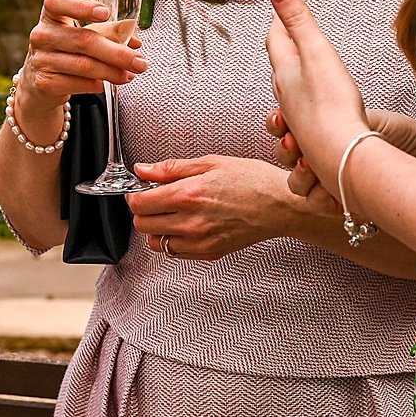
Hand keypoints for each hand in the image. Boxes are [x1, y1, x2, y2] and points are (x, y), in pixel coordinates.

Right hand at [15, 0, 146, 118]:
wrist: (41, 82)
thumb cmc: (68, 50)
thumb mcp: (84, 34)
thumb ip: (110, 32)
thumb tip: (134, 41)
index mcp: (51, 14)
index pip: (57, 2)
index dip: (81, 6)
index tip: (105, 13)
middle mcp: (42, 34)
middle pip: (83, 40)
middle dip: (117, 53)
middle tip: (139, 61)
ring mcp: (41, 59)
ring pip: (85, 65)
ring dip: (112, 72)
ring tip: (129, 75)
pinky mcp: (44, 82)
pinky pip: (78, 83)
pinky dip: (96, 84)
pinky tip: (105, 84)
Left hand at [127, 155, 293, 260]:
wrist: (280, 205)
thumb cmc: (251, 181)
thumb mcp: (210, 163)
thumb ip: (171, 169)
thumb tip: (143, 170)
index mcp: (188, 195)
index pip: (139, 204)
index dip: (136, 195)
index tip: (142, 191)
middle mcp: (190, 222)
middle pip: (142, 225)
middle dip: (144, 211)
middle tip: (157, 200)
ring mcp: (199, 241)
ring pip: (156, 242)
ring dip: (157, 228)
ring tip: (173, 214)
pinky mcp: (209, 253)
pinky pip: (175, 253)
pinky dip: (173, 240)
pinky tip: (187, 226)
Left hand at [263, 0, 370, 184]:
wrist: (343, 156)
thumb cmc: (332, 105)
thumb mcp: (316, 52)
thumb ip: (297, 18)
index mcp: (285, 72)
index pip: (277, 39)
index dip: (279, 21)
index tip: (279, 9)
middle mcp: (286, 96)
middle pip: (281, 65)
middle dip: (284, 46)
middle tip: (287, 33)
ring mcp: (298, 119)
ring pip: (290, 91)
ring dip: (293, 76)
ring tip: (299, 69)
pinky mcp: (313, 138)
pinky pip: (304, 114)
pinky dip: (307, 103)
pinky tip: (316, 109)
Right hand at [270, 107, 415, 198]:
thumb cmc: (409, 137)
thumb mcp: (376, 120)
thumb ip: (346, 113)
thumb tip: (320, 92)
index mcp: (329, 131)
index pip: (292, 127)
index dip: (280, 124)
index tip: (280, 117)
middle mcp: (325, 158)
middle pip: (287, 157)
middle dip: (285, 149)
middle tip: (292, 141)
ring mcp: (333, 182)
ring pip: (298, 185)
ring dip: (299, 176)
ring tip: (310, 165)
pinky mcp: (346, 205)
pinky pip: (319, 205)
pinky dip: (320, 198)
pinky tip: (330, 190)